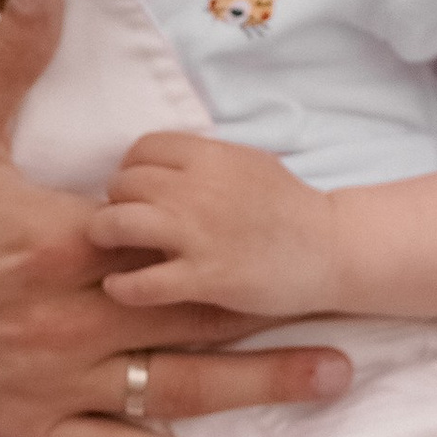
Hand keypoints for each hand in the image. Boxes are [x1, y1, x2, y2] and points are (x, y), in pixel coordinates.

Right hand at [0, 0, 349, 436]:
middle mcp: (70, 315)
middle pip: (196, 313)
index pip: (171, 238)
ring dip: (257, 384)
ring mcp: (50, 379)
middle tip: (356, 320)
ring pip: (175, 386)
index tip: (300, 232)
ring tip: (329, 380)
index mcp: (62, 238)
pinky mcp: (20, 429)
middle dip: (276, 314)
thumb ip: (13, 54)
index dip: (238, 236)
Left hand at [90, 132, 337, 317]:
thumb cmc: (290, 206)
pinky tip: (120, 287)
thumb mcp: (247, 161)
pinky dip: (122, 286)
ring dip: (105, 235)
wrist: (331, 249)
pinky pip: (140, 282)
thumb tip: (158, 159)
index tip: (137, 190)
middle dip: (117, 202)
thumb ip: (202, 159)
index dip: (132, 169)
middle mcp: (197, 189)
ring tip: (110, 247)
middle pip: (124, 184)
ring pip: (118, 223)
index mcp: (210, 156)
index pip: (142, 149)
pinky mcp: (204, 278)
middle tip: (123, 221)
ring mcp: (198, 234)